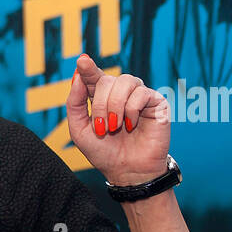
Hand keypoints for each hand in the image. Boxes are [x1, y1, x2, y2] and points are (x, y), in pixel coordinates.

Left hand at [66, 53, 170, 185]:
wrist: (127, 171)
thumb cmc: (104, 152)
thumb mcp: (80, 130)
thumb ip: (75, 103)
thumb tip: (77, 76)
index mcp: (101, 98)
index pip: (93, 77)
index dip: (88, 68)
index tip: (81, 60)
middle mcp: (120, 93)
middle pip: (106, 80)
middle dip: (100, 104)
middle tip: (103, 128)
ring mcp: (138, 96)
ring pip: (125, 81)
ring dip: (115, 105)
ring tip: (115, 126)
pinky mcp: (156, 102)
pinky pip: (141, 93)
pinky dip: (131, 109)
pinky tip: (131, 125)